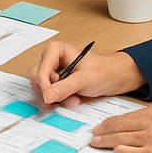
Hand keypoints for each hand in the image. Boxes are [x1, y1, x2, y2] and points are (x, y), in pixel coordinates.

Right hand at [30, 41, 145, 106]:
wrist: (114, 79)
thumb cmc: (103, 71)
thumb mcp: (85, 79)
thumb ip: (65, 87)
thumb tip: (47, 96)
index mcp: (55, 51)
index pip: (40, 70)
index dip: (43, 85)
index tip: (50, 98)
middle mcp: (50, 60)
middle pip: (37, 80)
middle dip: (50, 93)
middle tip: (65, 100)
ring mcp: (52, 72)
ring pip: (41, 90)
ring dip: (56, 99)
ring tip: (74, 100)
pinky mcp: (56, 83)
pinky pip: (48, 95)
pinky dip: (58, 101)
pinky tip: (71, 101)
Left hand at [90, 104, 151, 152]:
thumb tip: (139, 123)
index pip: (128, 115)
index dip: (113, 121)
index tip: (104, 124)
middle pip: (120, 125)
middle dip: (104, 129)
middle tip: (95, 132)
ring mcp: (150, 138)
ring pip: (119, 138)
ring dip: (105, 141)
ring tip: (96, 142)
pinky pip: (126, 152)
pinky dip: (117, 152)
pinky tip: (112, 152)